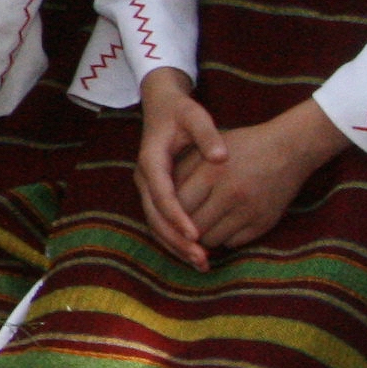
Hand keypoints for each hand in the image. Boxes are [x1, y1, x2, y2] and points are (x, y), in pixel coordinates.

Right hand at [134, 75, 228, 269]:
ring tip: (200, 263)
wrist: (161, 104)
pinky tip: (195, 252)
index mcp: (151, 159)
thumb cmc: (181, 110)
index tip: (196, 235)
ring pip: (155, 224)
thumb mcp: (194, 115)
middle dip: (176, 240)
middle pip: (155, 217)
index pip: (162, 195)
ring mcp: (147, 187)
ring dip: (175, 245)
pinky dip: (175, 238)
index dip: (178, 217)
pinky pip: (161, 221)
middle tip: (201, 258)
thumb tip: (222, 158)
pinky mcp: (154, 193)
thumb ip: (208, 134)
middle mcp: (144, 177)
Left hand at [172, 101, 344, 255]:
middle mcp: (230, 192)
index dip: (170, 212)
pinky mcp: (263, 223)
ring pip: (211, 239)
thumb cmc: (242, 147)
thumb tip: (159, 203)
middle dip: (184, 228)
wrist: (290, 149)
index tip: (167, 212)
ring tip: (204, 222)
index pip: (177, 205)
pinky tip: (225, 223)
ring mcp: (249, 210)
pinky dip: (225, 237)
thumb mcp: (209, 151)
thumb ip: (182, 172)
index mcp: (212, 171)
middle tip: (182, 224)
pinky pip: (232, 243)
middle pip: (192, 226)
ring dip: (203, 235)